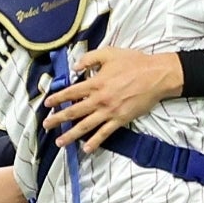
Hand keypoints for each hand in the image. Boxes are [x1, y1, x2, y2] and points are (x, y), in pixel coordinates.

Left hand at [41, 48, 183, 151]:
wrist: (156, 76)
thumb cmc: (135, 63)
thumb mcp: (109, 53)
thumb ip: (89, 58)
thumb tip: (75, 66)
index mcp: (96, 83)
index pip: (71, 92)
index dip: (57, 98)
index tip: (47, 104)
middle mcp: (100, 99)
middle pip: (74, 111)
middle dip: (58, 119)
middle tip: (47, 125)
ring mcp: (110, 111)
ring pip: (86, 125)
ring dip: (71, 135)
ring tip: (60, 142)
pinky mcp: (121, 119)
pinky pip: (105, 133)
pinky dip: (95, 142)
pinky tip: (86, 149)